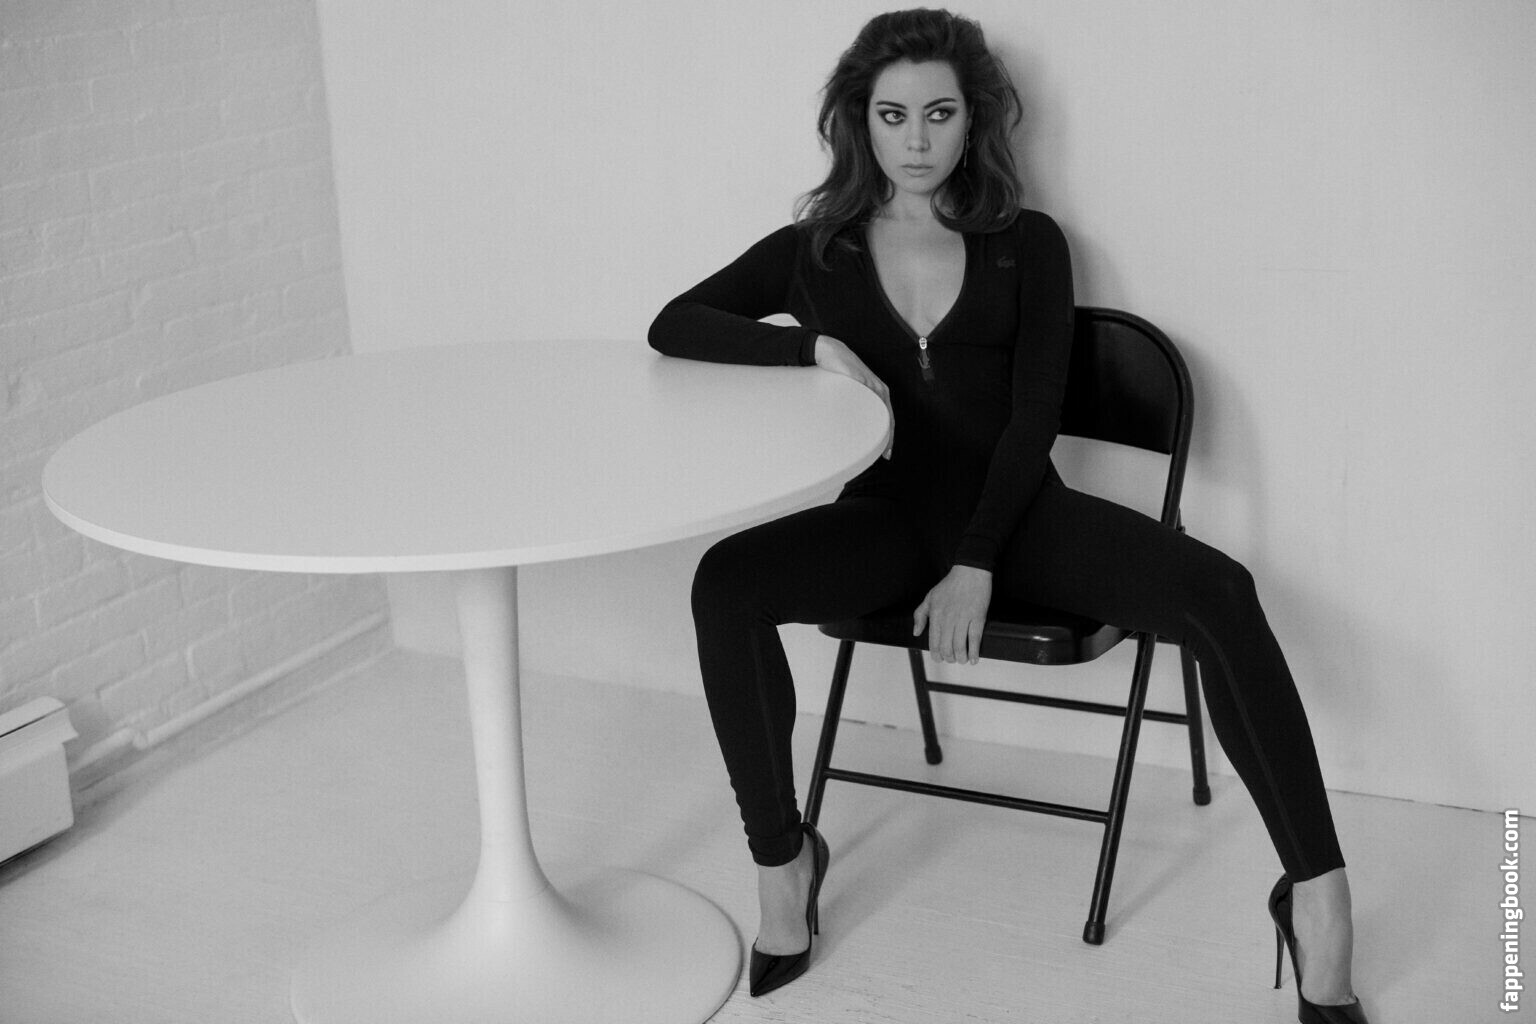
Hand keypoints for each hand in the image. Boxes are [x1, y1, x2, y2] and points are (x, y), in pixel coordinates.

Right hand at [814, 335, 893, 458]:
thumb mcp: (850, 391)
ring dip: (880, 429)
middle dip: (888, 437)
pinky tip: (863, 426)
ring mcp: (870, 385)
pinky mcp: (859, 380)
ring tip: (875, 445)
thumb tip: (846, 427)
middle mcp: (878, 389)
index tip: (886, 453)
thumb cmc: (839, 372)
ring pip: (881, 411)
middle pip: (888, 417)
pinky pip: (866, 400)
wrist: (829, 352)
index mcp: (878, 392)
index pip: (888, 418)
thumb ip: (853, 405)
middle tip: (885, 453)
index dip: (889, 436)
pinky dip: (866, 415)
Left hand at [912, 565, 992, 663]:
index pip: (933, 642)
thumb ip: (920, 615)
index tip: (939, 659)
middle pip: (947, 647)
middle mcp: (948, 619)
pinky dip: (974, 652)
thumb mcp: (930, 597)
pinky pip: (975, 639)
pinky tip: (974, 659)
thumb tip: (916, 632)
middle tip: (952, 659)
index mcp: (936, 615)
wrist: (970, 572)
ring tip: (962, 659)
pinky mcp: (978, 617)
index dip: (936, 655)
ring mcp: (963, 618)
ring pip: (960, 646)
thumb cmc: (950, 584)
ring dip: (961, 658)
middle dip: (949, 658)